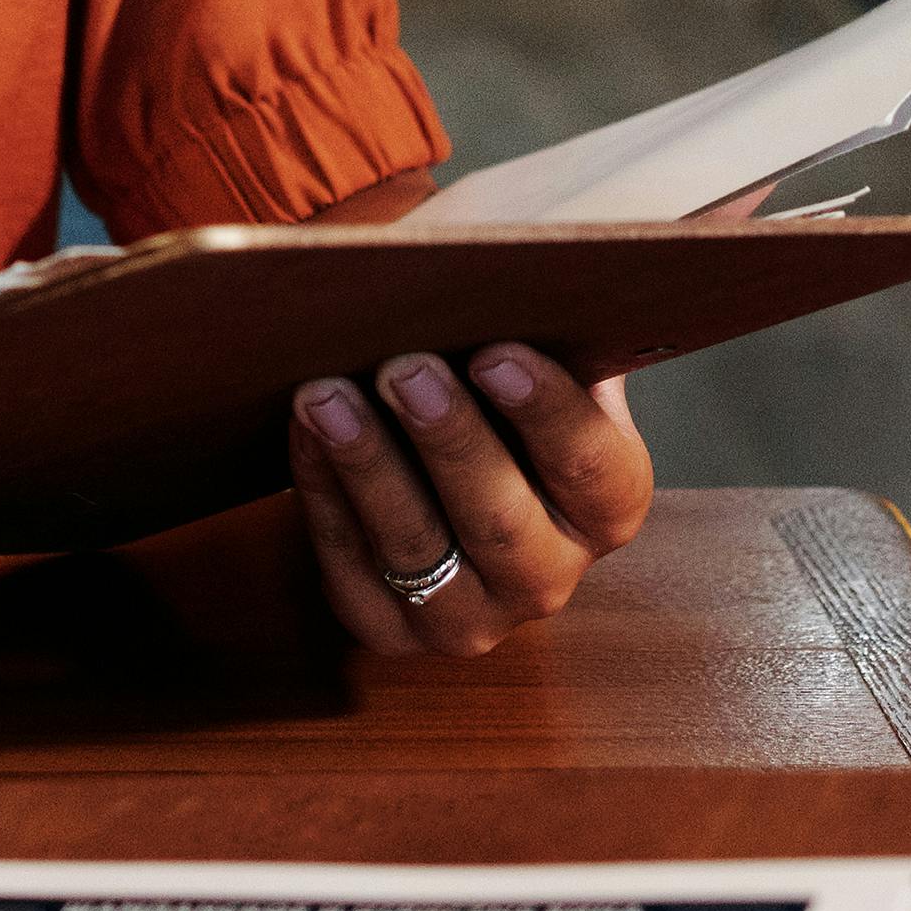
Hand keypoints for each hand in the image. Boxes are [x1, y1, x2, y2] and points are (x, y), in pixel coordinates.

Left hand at [285, 343, 656, 657]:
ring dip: (368, 467)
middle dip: (449, 440)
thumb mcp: (539, 359)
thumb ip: (546, 332)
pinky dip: (323, 496)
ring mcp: (469, 617)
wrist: (440, 458)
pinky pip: (350, 569)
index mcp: (608, 506)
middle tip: (404, 368)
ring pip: (418, 549)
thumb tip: (518, 278)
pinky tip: (303, 430)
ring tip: (327, 394)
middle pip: (502, 519)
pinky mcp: (391, 633)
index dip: (547, 412)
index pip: (593, 468)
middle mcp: (549, 576)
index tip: (496, 353)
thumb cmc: (494, 390)